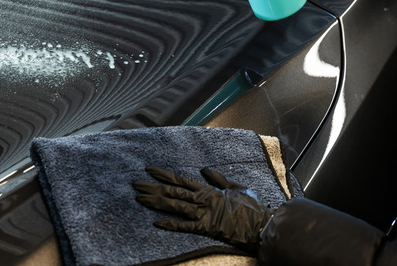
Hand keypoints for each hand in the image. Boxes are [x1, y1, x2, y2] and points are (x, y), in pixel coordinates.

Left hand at [133, 166, 273, 252]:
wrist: (261, 224)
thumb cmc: (251, 207)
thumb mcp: (235, 187)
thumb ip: (218, 179)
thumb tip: (204, 170)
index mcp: (207, 189)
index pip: (180, 180)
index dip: (163, 175)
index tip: (148, 170)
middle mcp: (202, 199)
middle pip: (172, 191)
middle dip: (152, 187)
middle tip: (135, 184)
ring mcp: (203, 213)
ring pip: (174, 205)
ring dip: (155, 202)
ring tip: (139, 198)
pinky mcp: (206, 228)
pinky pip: (185, 226)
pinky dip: (171, 224)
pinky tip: (157, 223)